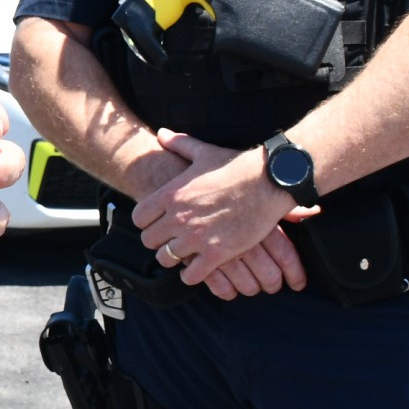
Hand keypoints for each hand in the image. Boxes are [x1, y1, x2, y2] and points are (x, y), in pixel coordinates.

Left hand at [132, 128, 315, 294]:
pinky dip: (192, 275)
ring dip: (174, 258)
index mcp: (171, 194)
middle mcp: (179, 217)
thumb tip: (161, 133)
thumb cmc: (236, 166)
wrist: (268, 182)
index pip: (139, 218)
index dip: (146, 222)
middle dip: (158, 241)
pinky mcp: (217, 253)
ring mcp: (197, 237)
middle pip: (149, 241)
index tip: (156, 223)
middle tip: (170, 240)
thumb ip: (178, 144)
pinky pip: (191, 275)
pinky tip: (198, 268)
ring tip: (184, 254)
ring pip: (166, 259)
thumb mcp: (203, 152)